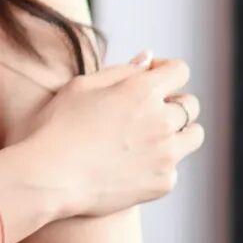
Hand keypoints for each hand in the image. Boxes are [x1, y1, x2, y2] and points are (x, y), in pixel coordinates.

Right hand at [26, 54, 203, 218]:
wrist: (49, 178)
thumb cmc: (58, 126)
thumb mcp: (82, 86)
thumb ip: (120, 70)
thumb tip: (149, 59)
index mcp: (143, 91)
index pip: (180, 70)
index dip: (166, 71)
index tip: (151, 78)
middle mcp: (162, 121)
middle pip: (191, 104)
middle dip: (173, 102)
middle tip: (146, 112)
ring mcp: (166, 154)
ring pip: (194, 136)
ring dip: (178, 132)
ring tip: (150, 138)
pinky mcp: (163, 183)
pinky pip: (174, 167)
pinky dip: (160, 164)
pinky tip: (132, 165)